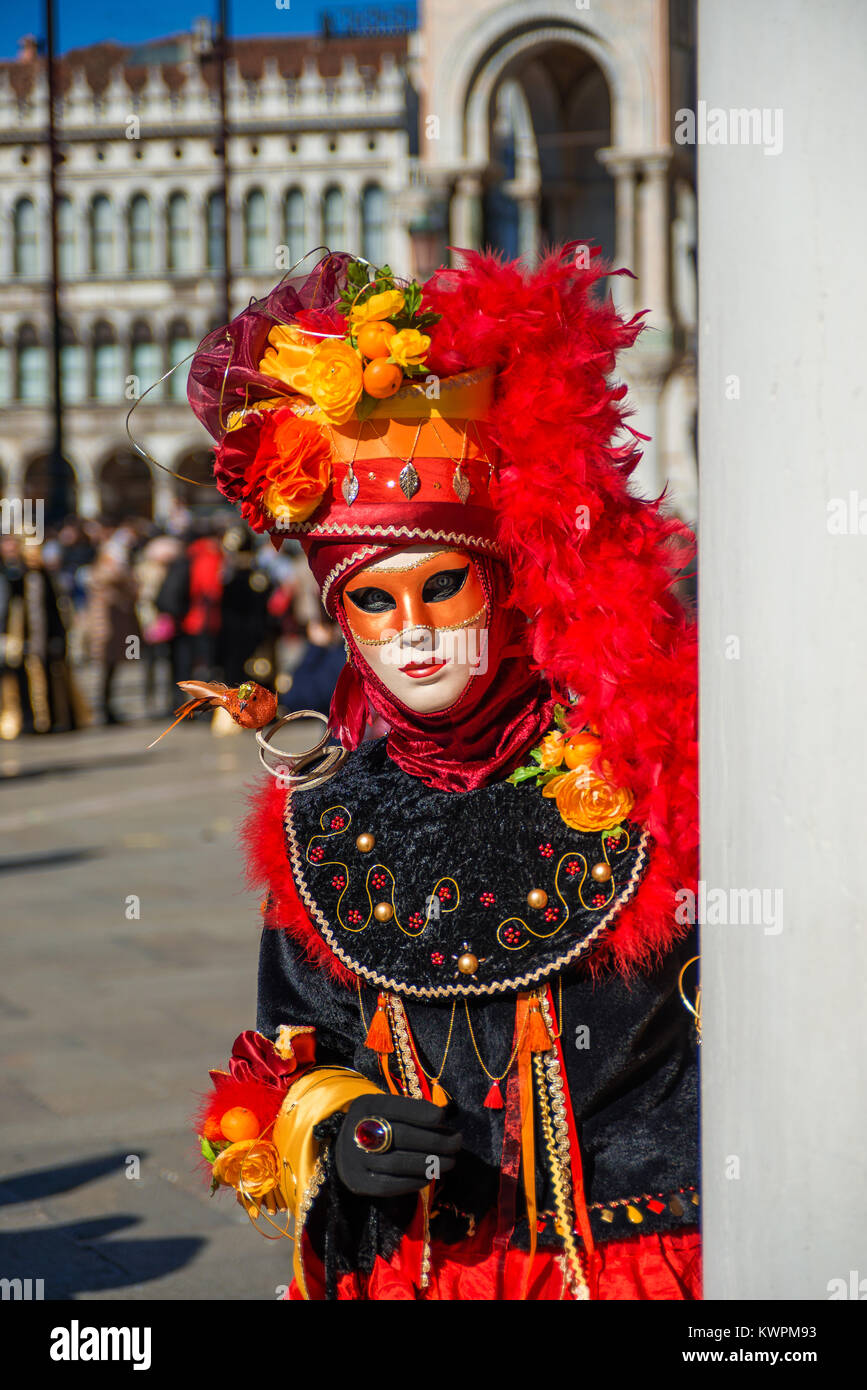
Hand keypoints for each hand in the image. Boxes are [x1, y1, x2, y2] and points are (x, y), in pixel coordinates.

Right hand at [335, 1094, 461, 1196]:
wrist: (347, 1151)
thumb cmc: (379, 1126)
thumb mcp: (388, 1110)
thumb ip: (411, 1112)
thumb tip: (442, 1121)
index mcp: (365, 1106)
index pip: (394, 1107)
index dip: (419, 1112)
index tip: (442, 1118)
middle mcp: (355, 1131)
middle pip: (400, 1136)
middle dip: (434, 1140)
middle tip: (457, 1143)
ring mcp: (355, 1159)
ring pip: (398, 1163)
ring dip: (429, 1163)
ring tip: (450, 1161)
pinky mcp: (359, 1183)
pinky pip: (390, 1185)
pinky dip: (413, 1181)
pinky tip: (430, 1176)